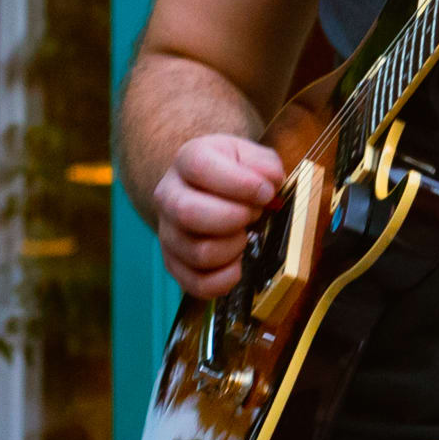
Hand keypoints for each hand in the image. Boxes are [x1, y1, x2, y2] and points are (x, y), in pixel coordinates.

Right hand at [153, 132, 281, 300]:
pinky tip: (238, 263)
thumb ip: (264, 164)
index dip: (239, 183)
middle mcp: (168, 196)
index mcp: (186, 161)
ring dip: (233, 248)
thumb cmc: (230, 172)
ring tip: (244, 236)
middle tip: (253, 215)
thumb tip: (271, 182)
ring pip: (198, 252)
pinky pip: (196, 284)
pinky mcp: (173, 264)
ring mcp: (167, 233)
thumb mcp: (248, 155)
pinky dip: (225, 280)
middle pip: (188, 213)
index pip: (199, 168)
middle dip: (233, 218)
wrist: (203, 189)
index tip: (266, 193)